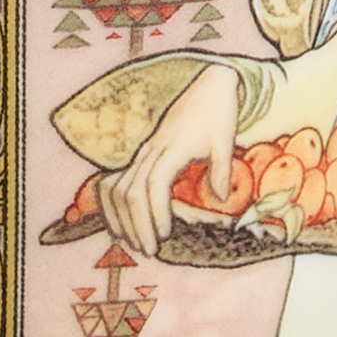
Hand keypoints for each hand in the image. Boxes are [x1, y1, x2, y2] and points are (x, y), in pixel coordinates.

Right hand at [97, 65, 239, 257]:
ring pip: (117, 185)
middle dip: (137, 223)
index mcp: (171, 148)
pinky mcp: (141, 154)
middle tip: (149, 251)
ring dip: (121, 216)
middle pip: (131, 190)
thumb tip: (218, 199)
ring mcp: (143, 152)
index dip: (155, 211)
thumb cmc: (218, 113)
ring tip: (130, 242)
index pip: (154, 183)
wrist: (207, 85)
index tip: (164, 235)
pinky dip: (111, 203)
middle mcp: (151, 151)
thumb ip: (221, 169)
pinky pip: (115, 179)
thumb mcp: (225, 139)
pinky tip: (118, 224)